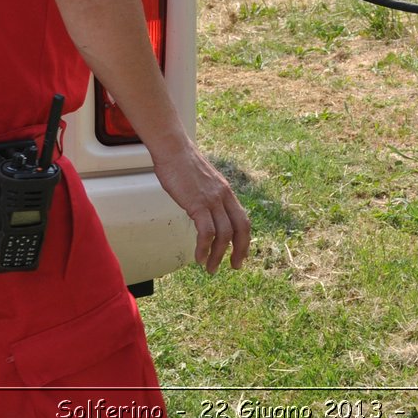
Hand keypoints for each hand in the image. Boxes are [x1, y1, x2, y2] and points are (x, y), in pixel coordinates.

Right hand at [151, 142, 251, 273]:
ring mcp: (212, 200)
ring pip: (224, 234)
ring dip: (217, 255)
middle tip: (234, 266)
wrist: (173, 149)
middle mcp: (224, 196)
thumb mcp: (202, 181)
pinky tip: (198, 257)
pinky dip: (204, 248)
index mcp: (226, 191)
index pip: (243, 219)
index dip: (244, 239)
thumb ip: (208, 196)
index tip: (240, 253)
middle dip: (240, 250)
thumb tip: (204, 210)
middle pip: (241, 228)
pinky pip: (207, 232)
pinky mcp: (198, 203)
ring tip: (210, 268)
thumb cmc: (182, 164)